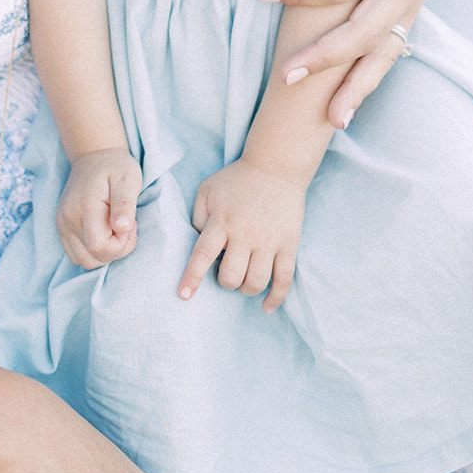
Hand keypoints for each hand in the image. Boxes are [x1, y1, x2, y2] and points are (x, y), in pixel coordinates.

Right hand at [57, 149, 142, 268]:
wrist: (94, 156)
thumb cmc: (116, 167)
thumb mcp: (128, 180)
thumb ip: (124, 205)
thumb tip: (121, 228)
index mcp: (84, 207)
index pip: (99, 248)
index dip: (120, 245)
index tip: (130, 225)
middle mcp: (67, 219)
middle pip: (91, 259)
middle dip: (115, 250)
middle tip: (125, 225)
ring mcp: (62, 225)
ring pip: (84, 261)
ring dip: (105, 252)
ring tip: (115, 228)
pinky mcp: (62, 228)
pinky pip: (77, 255)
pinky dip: (94, 250)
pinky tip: (104, 230)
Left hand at [178, 159, 305, 312]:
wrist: (276, 166)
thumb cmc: (237, 179)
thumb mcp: (208, 189)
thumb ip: (197, 217)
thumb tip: (196, 244)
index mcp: (222, 221)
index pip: (202, 255)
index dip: (192, 277)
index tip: (184, 295)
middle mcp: (245, 234)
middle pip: (230, 276)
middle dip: (224, 281)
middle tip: (227, 270)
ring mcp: (269, 241)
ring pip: (255, 282)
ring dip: (245, 289)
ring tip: (244, 280)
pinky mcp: (289, 244)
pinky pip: (284, 279)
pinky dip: (276, 298)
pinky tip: (267, 306)